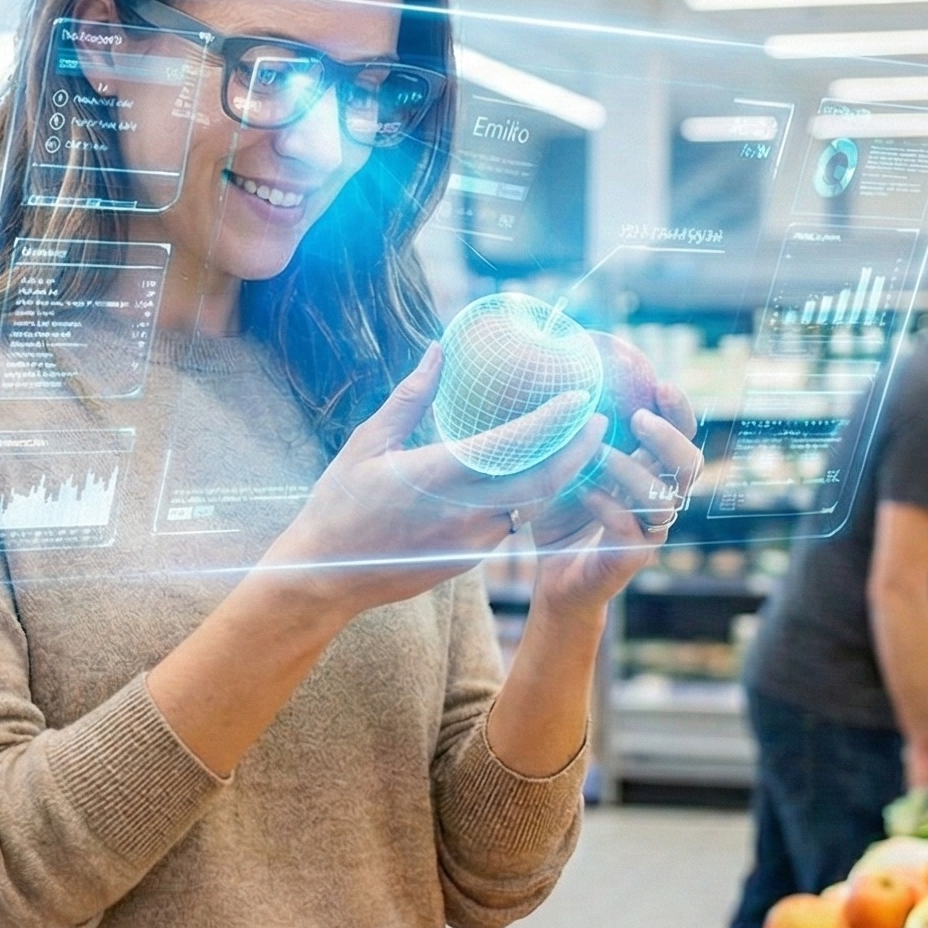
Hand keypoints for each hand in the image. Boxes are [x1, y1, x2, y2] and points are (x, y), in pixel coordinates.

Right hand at [260, 344, 611, 618]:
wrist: (327, 576)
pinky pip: (513, 522)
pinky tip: (540, 476)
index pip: (515, 447)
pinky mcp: (471, 558)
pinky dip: (534, 497)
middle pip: (544, 482)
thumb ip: (410, 397)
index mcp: (438, 476)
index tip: (582, 400)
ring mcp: (471, 540)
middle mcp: (464, 512)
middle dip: (579, 451)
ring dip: (561, 477)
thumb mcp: (367, 443)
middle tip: (600, 422)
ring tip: (578, 445)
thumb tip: (438, 351)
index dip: (556, 423)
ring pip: (533, 505)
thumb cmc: (339, 504)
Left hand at [531, 335, 704, 618]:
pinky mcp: (631, 556)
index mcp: (652, 471)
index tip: (660, 384)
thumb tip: (566, 384)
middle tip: (638, 419)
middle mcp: (660, 499)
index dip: (679, 410)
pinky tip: (584, 492)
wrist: (555, 577)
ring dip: (630, 470)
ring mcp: (650, 529)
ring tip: (598, 455)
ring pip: (663, 497)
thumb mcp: (566, 465)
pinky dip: (607, 505)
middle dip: (667, 438)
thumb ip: (574, 434)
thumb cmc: (563, 514)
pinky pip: (631, 527)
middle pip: (689, 464)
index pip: (682, 435)